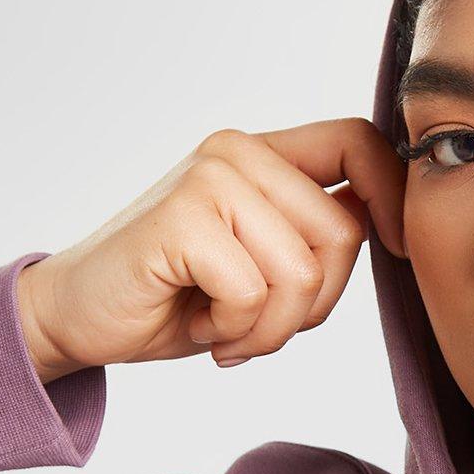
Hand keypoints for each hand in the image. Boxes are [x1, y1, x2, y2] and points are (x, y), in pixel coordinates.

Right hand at [14, 119, 407, 382]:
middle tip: (259, 326)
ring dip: (271, 329)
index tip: (395, 249)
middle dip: (315, 306)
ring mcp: (207, 180)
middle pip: (342, 233)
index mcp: (260, 156)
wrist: (78, 318)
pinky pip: (254, 293)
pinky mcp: (182, 218)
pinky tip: (198, 328)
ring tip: (225, 330)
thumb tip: (386, 229)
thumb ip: (311, 239)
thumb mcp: (259, 265)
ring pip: (302, 274)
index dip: (392, 196)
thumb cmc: (173, 298)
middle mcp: (235, 153)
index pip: (357, 142)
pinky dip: (234, 331)